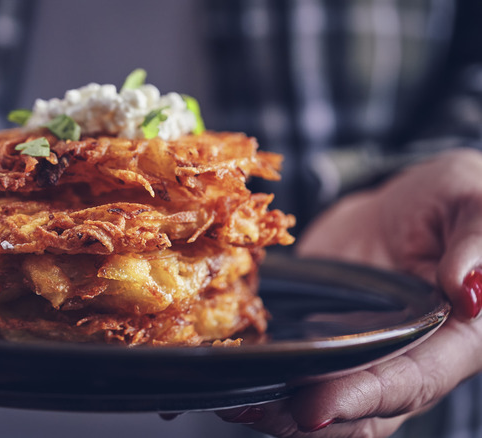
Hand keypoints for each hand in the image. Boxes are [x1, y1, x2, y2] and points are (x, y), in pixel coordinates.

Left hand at [217, 148, 481, 436]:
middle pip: (356, 412)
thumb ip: (477, 242)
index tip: (313, 408)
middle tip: (252, 408)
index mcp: (450, 341)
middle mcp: (401, 360)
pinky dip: (255, 378)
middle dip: (301, 418)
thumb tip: (468, 289)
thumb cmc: (454, 202)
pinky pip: (288, 368)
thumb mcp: (474, 203)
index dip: (361, 400)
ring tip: (226, 401)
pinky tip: (216, 376)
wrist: (407, 205)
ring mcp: (354, 354)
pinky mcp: (317, 338)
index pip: (408, 383)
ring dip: (271, 409)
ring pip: (315, 402)